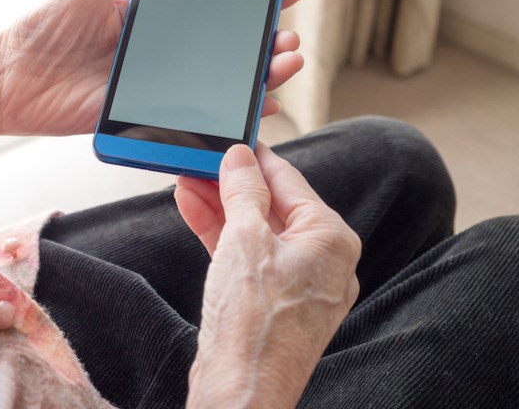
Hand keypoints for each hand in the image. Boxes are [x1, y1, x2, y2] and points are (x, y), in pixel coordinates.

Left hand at [0, 0, 303, 136]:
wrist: (6, 79)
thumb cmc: (39, 32)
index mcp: (146, 23)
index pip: (208, 12)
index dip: (246, 3)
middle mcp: (156, 57)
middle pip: (222, 52)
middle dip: (264, 44)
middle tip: (292, 36)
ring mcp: (152, 90)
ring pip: (215, 86)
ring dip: (256, 77)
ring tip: (287, 62)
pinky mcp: (141, 120)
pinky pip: (190, 122)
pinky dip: (225, 119)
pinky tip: (255, 111)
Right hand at [177, 143, 360, 408]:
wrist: (241, 390)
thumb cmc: (253, 320)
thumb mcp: (244, 236)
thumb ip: (243, 190)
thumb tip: (241, 157)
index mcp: (331, 239)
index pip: (290, 180)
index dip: (255, 156)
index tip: (232, 135)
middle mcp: (324, 261)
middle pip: (272, 205)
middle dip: (231, 182)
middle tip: (200, 158)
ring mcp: (300, 285)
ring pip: (257, 231)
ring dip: (221, 205)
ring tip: (186, 179)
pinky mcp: (274, 304)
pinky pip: (249, 257)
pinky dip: (222, 235)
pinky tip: (193, 210)